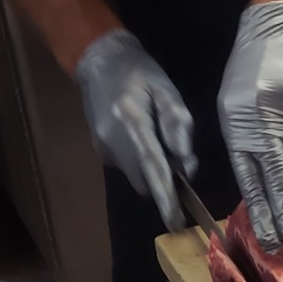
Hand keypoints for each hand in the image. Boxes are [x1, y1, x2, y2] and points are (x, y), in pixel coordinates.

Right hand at [75, 30, 195, 231]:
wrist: (98, 60)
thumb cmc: (139, 72)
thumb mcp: (166, 89)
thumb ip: (178, 123)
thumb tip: (184, 160)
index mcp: (132, 122)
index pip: (153, 168)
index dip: (165, 198)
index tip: (176, 222)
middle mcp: (114, 141)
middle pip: (146, 181)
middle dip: (163, 182)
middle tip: (178, 161)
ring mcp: (103, 148)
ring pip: (136, 178)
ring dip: (152, 172)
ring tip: (157, 144)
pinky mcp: (100, 150)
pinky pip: (127, 168)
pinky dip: (139, 163)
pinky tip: (141, 139)